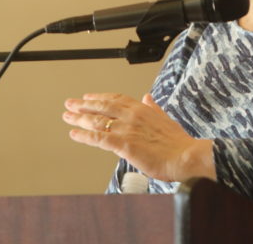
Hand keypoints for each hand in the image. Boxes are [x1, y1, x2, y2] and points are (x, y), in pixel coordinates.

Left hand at [62, 93, 214, 182]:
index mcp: (143, 109)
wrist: (185, 155)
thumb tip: (148, 97)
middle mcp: (132, 116)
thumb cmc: (178, 143)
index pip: (116, 99)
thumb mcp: (166, 119)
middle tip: (70, 103)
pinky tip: (74, 134)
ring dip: (79, 118)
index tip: (89, 97)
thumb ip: (153, 108)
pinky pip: (98, 138)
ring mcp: (127, 129)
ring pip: (97, 121)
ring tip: (67, 116)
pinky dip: (84, 135)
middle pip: (102, 107)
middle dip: (83, 105)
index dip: (100, 97)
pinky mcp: (123, 144)